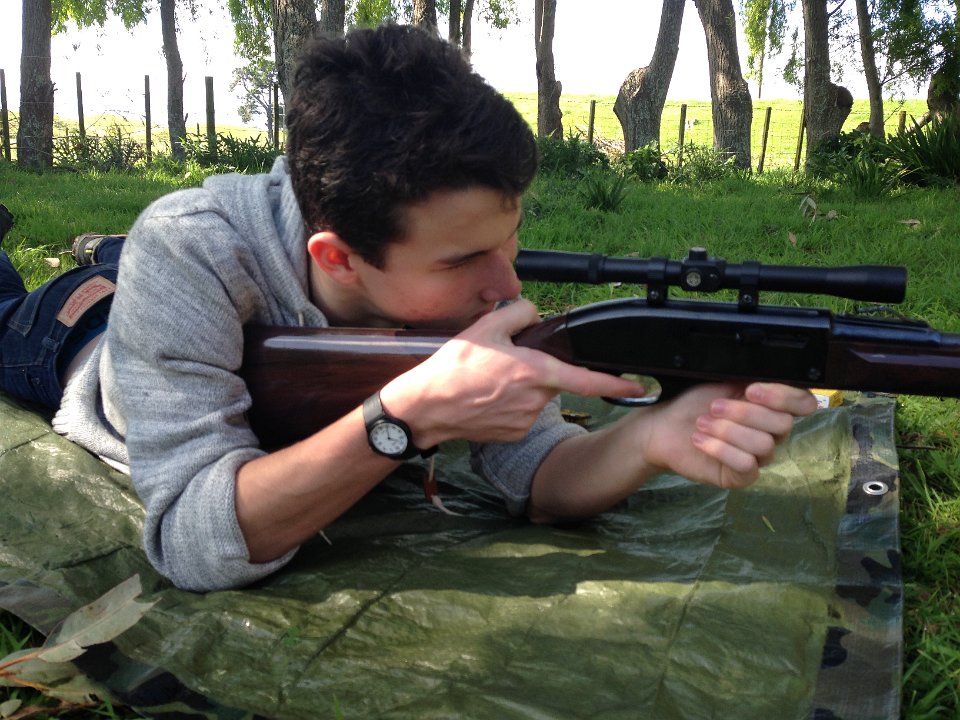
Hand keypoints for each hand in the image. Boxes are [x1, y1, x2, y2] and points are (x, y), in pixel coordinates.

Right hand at [380, 299, 645, 445]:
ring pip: (536, 396)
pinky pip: (522, 413)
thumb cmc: (453, 369)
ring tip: (488, 381)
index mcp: (534, 372)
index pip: (586, 380)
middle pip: (551, 380)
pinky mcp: (513, 434)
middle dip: (536, 370)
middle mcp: (535, 401)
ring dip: (522, 387)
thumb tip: (535, 313)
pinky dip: (511, 404)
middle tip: (503, 363)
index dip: (615, 384)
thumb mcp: (485, 326)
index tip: (638, 387)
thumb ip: (519, 312)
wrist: (426, 408)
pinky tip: (487, 398)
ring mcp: (524, 421)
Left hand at [636, 382, 817, 489]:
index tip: (751, 390)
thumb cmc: (693, 403)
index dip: (784, 397)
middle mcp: (770, 432)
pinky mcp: (740, 476)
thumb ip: (753, 380)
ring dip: (728, 431)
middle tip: (713, 407)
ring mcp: (758, 456)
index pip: (803, 403)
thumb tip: (773, 377)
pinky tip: (700, 441)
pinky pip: (746, 465)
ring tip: (702, 424)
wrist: (664, 426)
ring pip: (763, 445)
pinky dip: (720, 449)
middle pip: (783, 424)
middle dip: (744, 413)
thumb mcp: (723, 382)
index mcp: (771, 405)